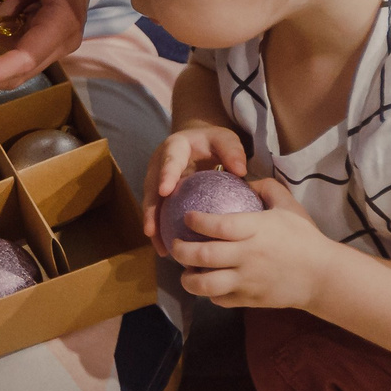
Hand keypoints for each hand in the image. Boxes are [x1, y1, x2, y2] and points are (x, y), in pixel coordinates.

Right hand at [142, 125, 250, 254]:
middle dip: (150, 210)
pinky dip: (162, 231)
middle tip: (151, 230)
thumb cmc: (214, 142)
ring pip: (151, 205)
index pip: (169, 161)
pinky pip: (159, 213)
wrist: (198, 142)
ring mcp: (156, 181)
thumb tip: (241, 171)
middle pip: (151, 189)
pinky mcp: (159, 195)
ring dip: (153, 227)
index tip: (165, 191)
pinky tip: (168, 251)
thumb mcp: (224, 139)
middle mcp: (159, 165)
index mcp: (174, 148)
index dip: (165, 175)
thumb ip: (232, 151)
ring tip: (160, 249)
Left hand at [170, 179, 334, 309]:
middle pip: (201, 255)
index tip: (187, 217)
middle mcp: (247, 256)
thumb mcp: (289, 206)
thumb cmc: (305, 238)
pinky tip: (209, 283)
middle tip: (176, 245)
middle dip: (180, 250)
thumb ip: (266, 188)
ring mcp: (247, 281)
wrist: (324, 276)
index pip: (217, 225)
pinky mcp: (249, 300)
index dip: (196, 221)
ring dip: (188, 278)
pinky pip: (219, 299)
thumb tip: (243, 180)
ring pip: (204, 284)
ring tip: (186, 271)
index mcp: (256, 230)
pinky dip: (209, 293)